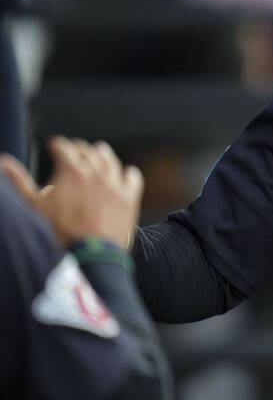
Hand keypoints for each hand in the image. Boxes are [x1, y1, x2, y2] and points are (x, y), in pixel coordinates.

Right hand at [1, 136, 142, 247]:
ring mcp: (116, 184)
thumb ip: (18, 181)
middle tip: (73, 149)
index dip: (57, 145)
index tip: (54, 145)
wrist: (90, 254)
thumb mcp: (33, 206)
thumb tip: (3, 162)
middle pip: (88, 152)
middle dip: (78, 148)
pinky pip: (133, 178)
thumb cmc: (58, 232)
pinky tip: (126, 173)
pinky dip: (128, 173)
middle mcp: (97, 172)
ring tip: (98, 151)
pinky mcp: (130, 198)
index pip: (64, 148)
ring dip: (103, 154)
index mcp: (72, 170)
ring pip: (110, 161)